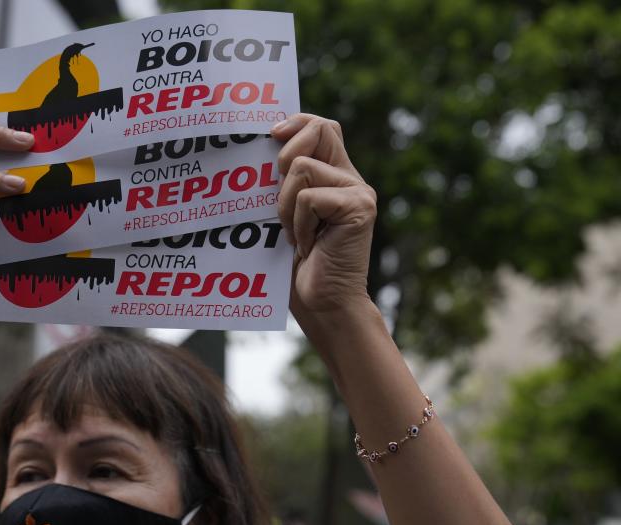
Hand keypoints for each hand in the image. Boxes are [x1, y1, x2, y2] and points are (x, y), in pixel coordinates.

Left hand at [270, 114, 376, 314]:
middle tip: (280, 197)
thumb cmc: (297, 266)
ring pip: (302, 168)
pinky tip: (307, 245)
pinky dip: (297, 224)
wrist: (321, 304)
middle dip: (285, 156)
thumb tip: (262, 147)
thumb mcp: (283, 216)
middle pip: (320, 129)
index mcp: (334, 177)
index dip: (298, 121)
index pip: (322, 126)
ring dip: (285, 205)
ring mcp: (359, 192)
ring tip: (296, 235)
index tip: (272, 134)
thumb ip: (283, 184)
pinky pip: (309, 198)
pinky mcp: (359, 208)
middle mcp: (351, 179)